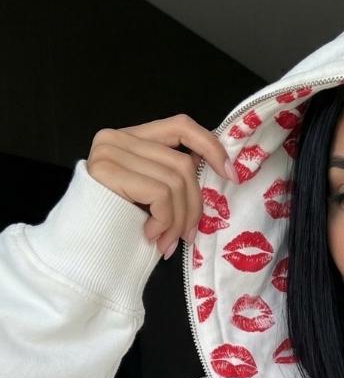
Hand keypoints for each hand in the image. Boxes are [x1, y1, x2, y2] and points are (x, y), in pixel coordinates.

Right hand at [86, 113, 237, 257]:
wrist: (79, 251)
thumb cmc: (117, 227)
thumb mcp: (150, 197)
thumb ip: (173, 179)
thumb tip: (220, 177)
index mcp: (130, 138)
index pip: (180, 126)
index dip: (211, 147)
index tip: (231, 174)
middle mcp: (116, 138)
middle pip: (183, 163)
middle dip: (193, 206)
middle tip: (187, 236)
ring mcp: (109, 152)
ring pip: (176, 181)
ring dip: (179, 220)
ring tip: (168, 242)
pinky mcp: (107, 171)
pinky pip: (160, 194)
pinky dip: (165, 221)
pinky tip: (152, 236)